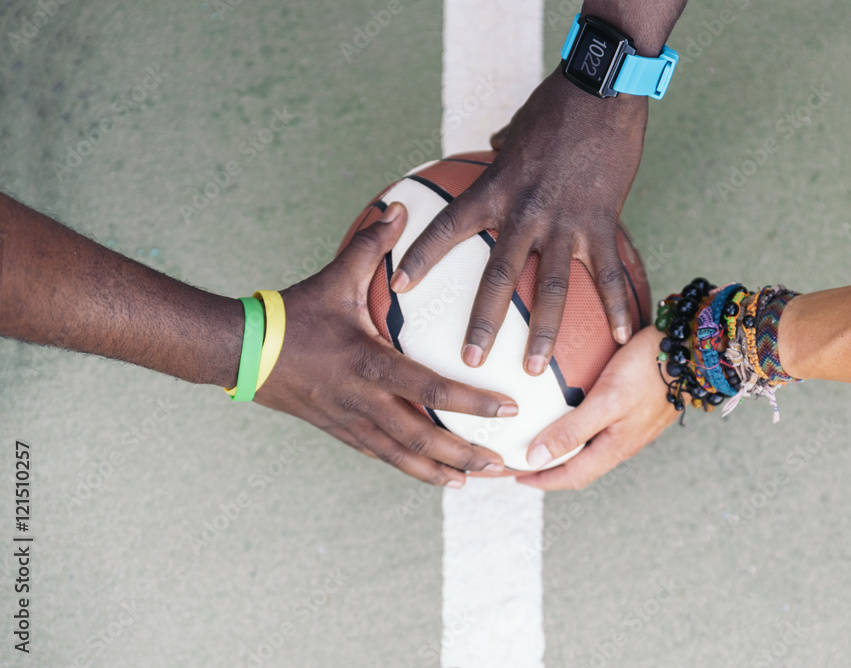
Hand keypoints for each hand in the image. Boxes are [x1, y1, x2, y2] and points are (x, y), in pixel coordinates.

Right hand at [254, 203, 516, 486]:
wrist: (239, 351)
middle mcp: (362, 401)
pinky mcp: (339, 431)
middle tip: (502, 460)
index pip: (430, 389)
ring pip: (401, 457)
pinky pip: (381, 455)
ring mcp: (349, 422)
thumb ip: (370, 245)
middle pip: (422, 438)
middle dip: (465, 453)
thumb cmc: (292, 314)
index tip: (507, 406)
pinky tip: (433, 475)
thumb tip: (399, 207)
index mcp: (367, 364)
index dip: (472, 402)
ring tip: (475, 479)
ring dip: (440, 471)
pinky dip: (410, 468)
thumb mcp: (334, 278)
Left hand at [391, 70, 648, 375]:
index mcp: (496, 188)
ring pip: (552, 287)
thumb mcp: (516, 129)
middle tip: (469, 361)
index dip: (422, 256)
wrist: (602, 87)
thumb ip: (500, 151)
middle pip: (498, 276)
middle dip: (483, 322)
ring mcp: (566, 220)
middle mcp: (525, 211)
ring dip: (544, 333)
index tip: (399, 285)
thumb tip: (490, 147)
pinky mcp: (603, 221)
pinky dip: (618, 304)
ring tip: (535, 369)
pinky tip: (624, 335)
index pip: (449, 226)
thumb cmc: (555, 104)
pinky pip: (609, 272)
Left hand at [516, 326, 678, 489]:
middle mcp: (624, 441)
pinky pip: (603, 426)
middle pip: (581, 465)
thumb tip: (535, 459)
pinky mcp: (637, 407)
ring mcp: (632, 425)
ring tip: (543, 438)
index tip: (517, 477)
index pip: (572, 476)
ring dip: (567, 448)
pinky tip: (573, 409)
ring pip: (593, 447)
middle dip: (552, 468)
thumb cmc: (649, 370)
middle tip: (524, 460)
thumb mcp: (606, 400)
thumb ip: (572, 431)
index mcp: (615, 447)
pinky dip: (581, 427)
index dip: (543, 480)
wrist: (693, 349)